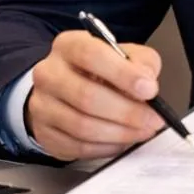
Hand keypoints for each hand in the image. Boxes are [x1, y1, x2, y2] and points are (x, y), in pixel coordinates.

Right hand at [24, 31, 163, 160]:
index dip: (123, 74)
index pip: (91, 55)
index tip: (149, 89)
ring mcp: (42, 105)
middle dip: (127, 112)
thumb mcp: (121, 55)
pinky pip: (78, 147)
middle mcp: (49, 73)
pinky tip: (121, 140)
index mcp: (69, 46)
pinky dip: (106, 147)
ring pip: (82, 126)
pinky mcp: (44, 133)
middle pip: (86, 96)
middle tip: (152, 119)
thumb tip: (147, 80)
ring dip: (119, 133)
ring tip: (141, 131)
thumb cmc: (96, 71)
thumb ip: (140, 62)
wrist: (63, 90)